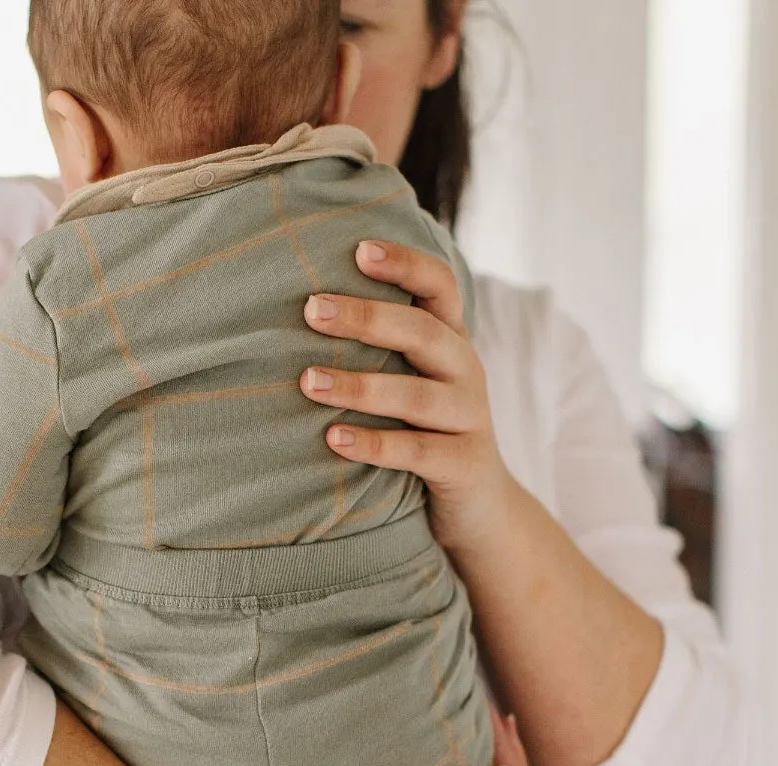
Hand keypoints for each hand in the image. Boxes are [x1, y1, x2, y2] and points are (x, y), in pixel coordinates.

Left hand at [299, 240, 520, 555]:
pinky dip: (373, 444)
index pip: (439, 286)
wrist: (479, 504)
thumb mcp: (411, 380)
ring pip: (415, 396)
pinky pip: (416, 452)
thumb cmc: (424, 430)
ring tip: (308, 382)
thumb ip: (378, 346)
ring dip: (359, 386)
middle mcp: (466, 371)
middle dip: (366, 318)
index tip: (359, 249)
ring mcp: (468, 418)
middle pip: (422, 333)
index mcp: (450, 340)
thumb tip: (298, 307)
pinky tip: (332, 439)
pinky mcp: (463, 465)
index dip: (404, 264)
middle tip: (311, 309)